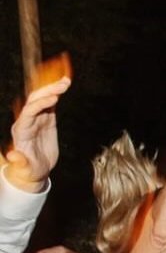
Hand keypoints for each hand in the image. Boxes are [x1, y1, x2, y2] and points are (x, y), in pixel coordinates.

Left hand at [6, 77, 70, 191]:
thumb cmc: (28, 170)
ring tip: (66, 82)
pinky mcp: (46, 119)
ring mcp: (37, 118)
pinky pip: (50, 103)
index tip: (54, 99)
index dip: (40, 104)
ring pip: (42, 98)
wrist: (34, 170)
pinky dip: (57, 94)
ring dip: (53, 89)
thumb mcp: (24, 168)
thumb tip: (12, 155)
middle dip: (47, 91)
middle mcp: (27, 121)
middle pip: (35, 100)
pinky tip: (65, 86)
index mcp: (21, 130)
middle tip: (62, 85)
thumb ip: (19, 161)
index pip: (29, 112)